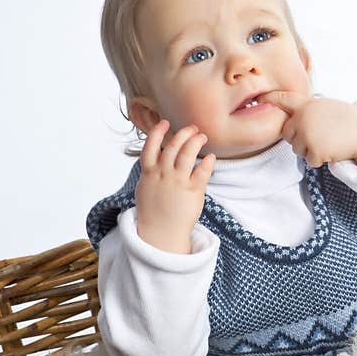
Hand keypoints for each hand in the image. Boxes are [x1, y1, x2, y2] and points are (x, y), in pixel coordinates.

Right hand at [135, 120, 215, 253]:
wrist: (161, 233)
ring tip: (203, 137)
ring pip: (188, 153)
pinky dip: (208, 161)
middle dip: (184, 133)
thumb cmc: (154, 211)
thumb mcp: (145, 188)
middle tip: (193, 129)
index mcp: (149, 173)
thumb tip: (154, 159)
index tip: (165, 122)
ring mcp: (178, 181)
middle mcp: (163, 174)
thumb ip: (150, 171)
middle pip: (173, 145)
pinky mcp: (193, 190)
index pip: (150, 145)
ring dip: (196, 141)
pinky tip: (211, 158)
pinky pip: (203, 170)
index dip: (157, 131)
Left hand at [258, 91, 356, 167]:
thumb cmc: (345, 119)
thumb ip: (306, 111)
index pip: (283, 99)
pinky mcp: (315, 151)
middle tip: (319, 134)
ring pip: (297, 150)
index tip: (259, 97)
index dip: (270, 98)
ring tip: (327, 141)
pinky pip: (309, 160)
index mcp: (306, 105)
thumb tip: (289, 121)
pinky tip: (331, 149)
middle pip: (287, 134)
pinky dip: (320, 159)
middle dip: (299, 138)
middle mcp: (303, 118)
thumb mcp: (324, 107)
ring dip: (310, 150)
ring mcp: (308, 134)